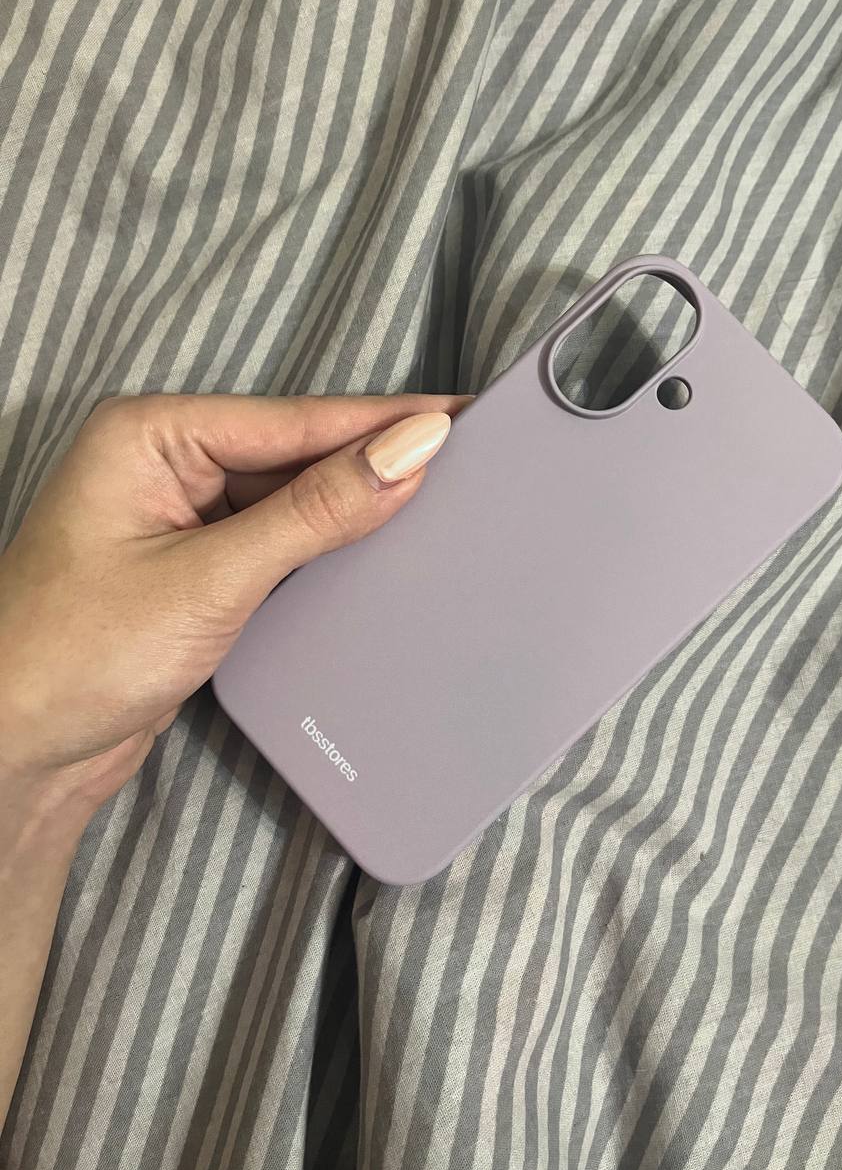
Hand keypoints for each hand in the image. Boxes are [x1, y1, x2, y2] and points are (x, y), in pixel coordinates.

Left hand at [0, 392, 466, 816]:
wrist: (16, 754)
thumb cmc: (77, 655)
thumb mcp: (212, 577)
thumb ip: (317, 511)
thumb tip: (410, 449)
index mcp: (150, 434)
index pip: (294, 420)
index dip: (383, 420)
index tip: (462, 416)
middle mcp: (164, 463)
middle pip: (296, 453)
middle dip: (375, 460)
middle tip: (467, 460)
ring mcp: (178, 515)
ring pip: (290, 497)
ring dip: (353, 506)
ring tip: (440, 501)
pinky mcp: (192, 567)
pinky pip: (275, 540)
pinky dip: (323, 547)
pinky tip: (375, 548)